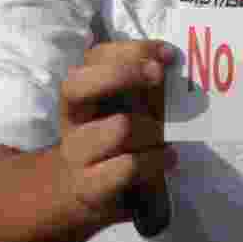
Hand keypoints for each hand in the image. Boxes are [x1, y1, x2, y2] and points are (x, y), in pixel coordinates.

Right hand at [58, 39, 178, 224]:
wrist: (80, 191)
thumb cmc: (112, 139)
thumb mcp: (125, 106)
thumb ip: (143, 84)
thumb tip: (171, 62)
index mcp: (80, 90)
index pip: (95, 56)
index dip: (132, 50)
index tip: (167, 54)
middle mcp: (71, 117)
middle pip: (79, 84)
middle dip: (123, 73)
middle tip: (158, 76)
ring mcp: (75, 153)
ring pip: (119, 127)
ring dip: (153, 129)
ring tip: (165, 137)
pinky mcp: (88, 187)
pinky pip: (128, 165)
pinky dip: (156, 159)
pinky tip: (169, 157)